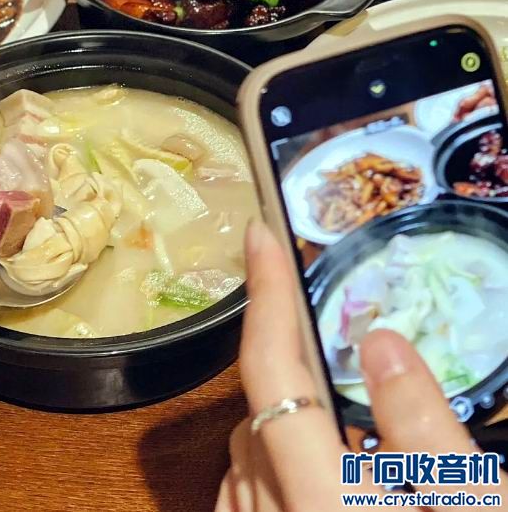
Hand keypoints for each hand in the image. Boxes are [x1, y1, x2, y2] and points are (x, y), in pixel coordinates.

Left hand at [215, 220, 506, 510]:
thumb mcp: (475, 505)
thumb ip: (428, 432)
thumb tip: (382, 344)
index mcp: (322, 500)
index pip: (273, 372)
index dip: (267, 294)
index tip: (261, 235)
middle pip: (255, 414)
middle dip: (290, 376)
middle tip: (337, 362)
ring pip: (245, 456)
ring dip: (281, 428)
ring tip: (345, 438)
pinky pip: (243, 499)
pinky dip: (270, 474)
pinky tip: (316, 485)